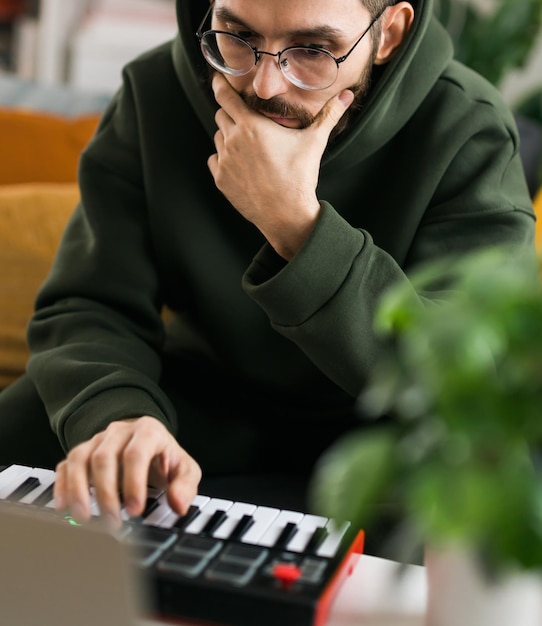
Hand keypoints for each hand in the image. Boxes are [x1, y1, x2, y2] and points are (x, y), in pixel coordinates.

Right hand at [54, 416, 201, 526]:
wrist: (150, 442)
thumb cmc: (165, 458)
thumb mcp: (185, 469)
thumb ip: (185, 485)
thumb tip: (178, 505)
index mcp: (148, 431)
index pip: (136, 453)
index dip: (133, 483)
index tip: (135, 510)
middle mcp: (120, 431)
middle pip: (104, 457)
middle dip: (106, 493)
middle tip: (112, 521)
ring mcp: (98, 439)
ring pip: (80, 458)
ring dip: (79, 490)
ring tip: (83, 517)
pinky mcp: (83, 451)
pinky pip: (66, 464)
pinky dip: (62, 484)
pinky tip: (64, 506)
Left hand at [208, 74, 353, 259]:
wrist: (286, 214)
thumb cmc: (299, 177)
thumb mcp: (314, 142)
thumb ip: (328, 116)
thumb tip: (347, 97)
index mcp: (251, 126)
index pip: (225, 97)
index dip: (221, 85)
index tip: (219, 79)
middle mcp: (233, 141)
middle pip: (220, 115)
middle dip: (231, 114)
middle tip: (246, 122)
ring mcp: (224, 161)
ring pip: (217, 138)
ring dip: (228, 137)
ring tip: (247, 147)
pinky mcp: (221, 180)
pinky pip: (214, 160)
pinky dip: (223, 159)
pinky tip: (239, 164)